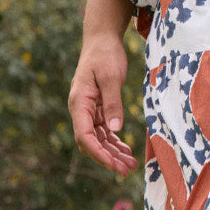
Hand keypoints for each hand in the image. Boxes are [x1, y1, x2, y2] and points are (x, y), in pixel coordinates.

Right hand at [68, 33, 137, 175]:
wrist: (102, 39)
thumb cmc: (105, 54)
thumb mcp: (111, 77)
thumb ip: (113, 103)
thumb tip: (115, 130)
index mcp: (79, 103)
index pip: (84, 136)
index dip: (98, 154)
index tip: (114, 166)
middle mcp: (81, 109)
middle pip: (91, 142)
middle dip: (107, 158)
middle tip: (126, 171)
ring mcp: (88, 110)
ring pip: (98, 138)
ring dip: (112, 152)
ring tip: (130, 165)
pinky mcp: (97, 107)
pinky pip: (104, 130)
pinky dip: (114, 141)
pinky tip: (126, 151)